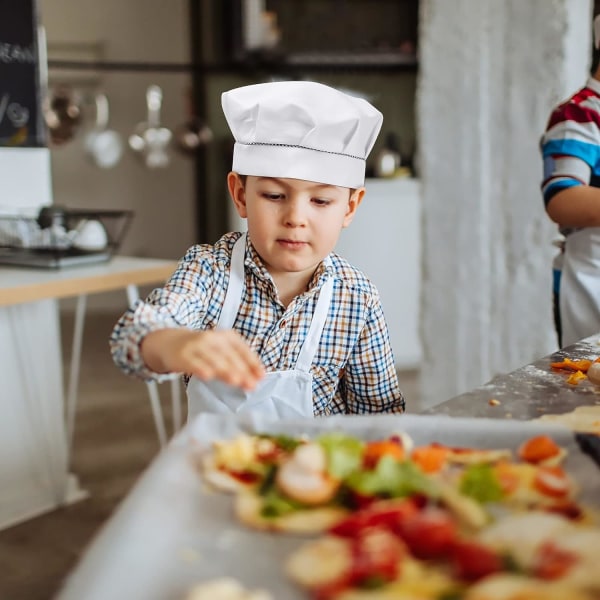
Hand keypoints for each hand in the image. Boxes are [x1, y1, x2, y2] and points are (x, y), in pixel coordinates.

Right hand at [141, 328, 264, 390]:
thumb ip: (238, 363)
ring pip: (214, 359)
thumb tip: (258, 377)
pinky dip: (201, 368)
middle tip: (252, 384)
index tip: (261, 377)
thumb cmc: (203, 350)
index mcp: (226, 336)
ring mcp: (197, 346)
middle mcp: (213, 339)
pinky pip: (194, 363)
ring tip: (236, 381)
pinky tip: (208, 376)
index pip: (242, 349)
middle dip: (242, 371)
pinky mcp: (183, 355)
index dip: (252, 363)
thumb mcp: (222, 351)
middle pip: (230, 356)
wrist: (171, 343)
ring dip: (226, 370)